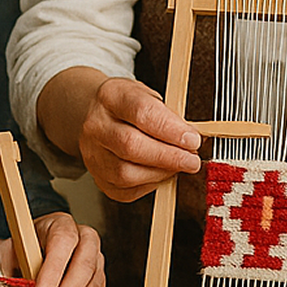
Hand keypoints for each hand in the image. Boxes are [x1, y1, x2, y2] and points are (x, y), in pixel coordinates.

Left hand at [18, 212, 105, 286]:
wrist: (26, 261)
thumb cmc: (17, 256)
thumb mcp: (5, 260)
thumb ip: (10, 278)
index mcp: (57, 224)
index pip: (63, 240)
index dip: (53, 271)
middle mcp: (82, 236)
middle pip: (85, 261)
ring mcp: (94, 256)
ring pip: (94, 281)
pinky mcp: (97, 276)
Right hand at [77, 76, 201, 200]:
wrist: (100, 118)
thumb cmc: (130, 107)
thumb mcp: (150, 97)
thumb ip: (169, 116)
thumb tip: (192, 139)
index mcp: (111, 97)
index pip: (142, 113)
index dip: (171, 129)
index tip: (193, 139)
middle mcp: (96, 126)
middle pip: (131, 145)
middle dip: (169, 156)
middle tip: (191, 160)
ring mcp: (92, 154)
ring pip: (126, 173)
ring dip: (160, 173)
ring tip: (178, 166)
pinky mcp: (98, 178)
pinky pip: (125, 190)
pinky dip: (149, 184)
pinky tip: (160, 174)